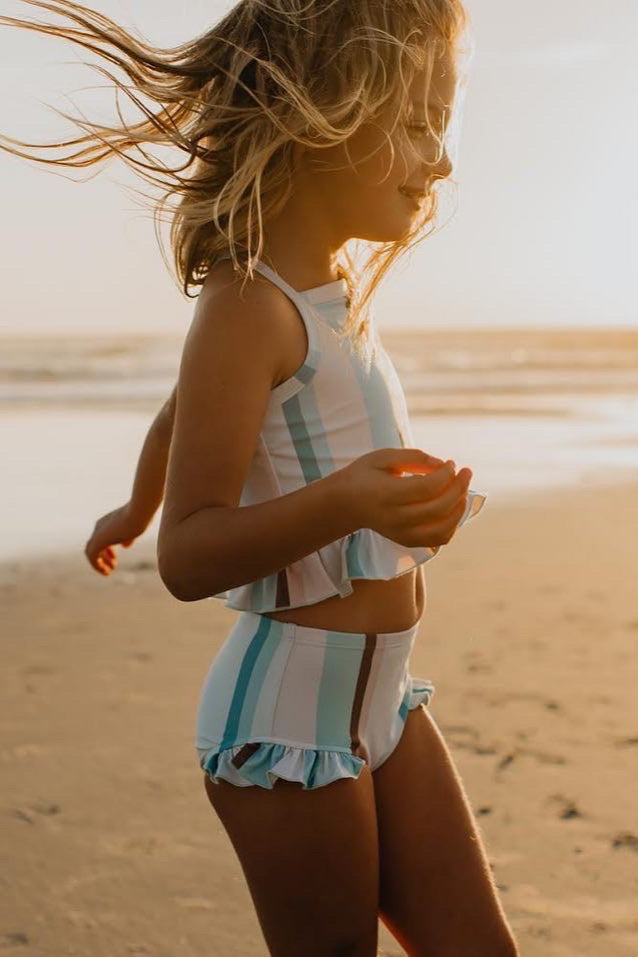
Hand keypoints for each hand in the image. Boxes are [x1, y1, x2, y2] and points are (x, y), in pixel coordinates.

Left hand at [84, 503, 146, 575]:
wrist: (139, 511)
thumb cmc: (141, 517)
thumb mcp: (135, 528)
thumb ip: (128, 537)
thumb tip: (125, 546)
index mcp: (108, 521)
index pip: (102, 537)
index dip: (107, 550)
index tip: (114, 559)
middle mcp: (100, 526)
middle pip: (94, 544)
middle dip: (102, 557)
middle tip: (113, 566)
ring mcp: (98, 533)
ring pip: (91, 551)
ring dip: (98, 563)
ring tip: (109, 571)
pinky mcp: (98, 540)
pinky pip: (92, 556)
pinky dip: (97, 565)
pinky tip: (106, 572)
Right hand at [340, 447, 471, 548]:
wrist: (346, 504)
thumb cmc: (366, 475)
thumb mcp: (382, 457)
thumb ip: (412, 457)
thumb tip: (442, 463)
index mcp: (386, 495)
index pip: (427, 488)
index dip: (446, 474)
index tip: (451, 463)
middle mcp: (395, 519)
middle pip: (439, 508)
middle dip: (459, 488)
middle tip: (466, 471)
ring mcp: (402, 534)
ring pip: (443, 529)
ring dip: (460, 509)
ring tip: (462, 490)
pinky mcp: (407, 541)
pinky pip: (439, 539)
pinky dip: (453, 524)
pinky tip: (453, 507)